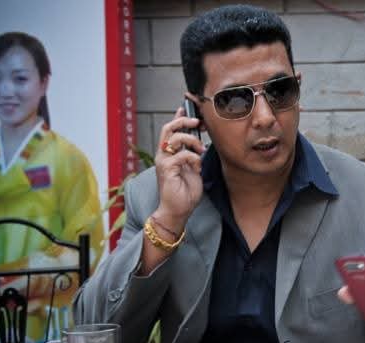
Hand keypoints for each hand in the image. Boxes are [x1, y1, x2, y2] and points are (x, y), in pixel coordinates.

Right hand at [154, 105, 206, 231]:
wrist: (177, 211)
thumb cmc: (184, 193)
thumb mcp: (193, 170)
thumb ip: (193, 156)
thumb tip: (201, 145)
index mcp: (169, 154)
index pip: (170, 130)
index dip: (178, 117)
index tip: (188, 109)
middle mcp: (163, 155)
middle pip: (169, 128)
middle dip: (184, 120)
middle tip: (198, 122)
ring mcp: (163, 161)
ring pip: (175, 137)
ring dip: (192, 140)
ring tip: (201, 150)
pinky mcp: (166, 168)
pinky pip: (182, 154)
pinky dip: (193, 158)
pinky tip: (197, 167)